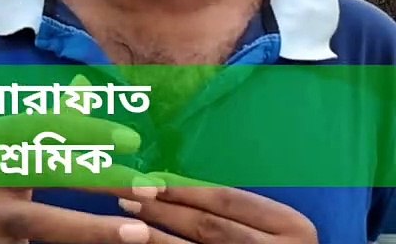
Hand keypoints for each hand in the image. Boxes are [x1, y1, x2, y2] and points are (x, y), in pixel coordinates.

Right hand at [0, 76, 169, 243]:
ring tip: (138, 233)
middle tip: (146, 184)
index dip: (84, 130)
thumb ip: (43, 121)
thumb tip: (83, 86)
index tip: (129, 139)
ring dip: (91, 229)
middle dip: (97, 177)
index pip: (38, 129)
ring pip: (42, 224)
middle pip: (43, 172)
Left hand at [117, 171, 317, 243]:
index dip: (185, 189)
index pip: (228, 200)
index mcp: (291, 225)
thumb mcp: (274, 225)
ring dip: (154, 232)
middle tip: (127, 193)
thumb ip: (239, 209)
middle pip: (207, 225)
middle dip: (163, 208)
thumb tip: (175, 185)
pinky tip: (139, 240)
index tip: (149, 179)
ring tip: (126, 212)